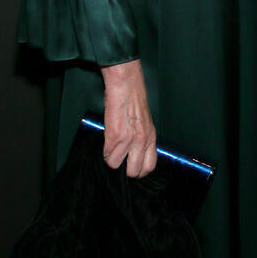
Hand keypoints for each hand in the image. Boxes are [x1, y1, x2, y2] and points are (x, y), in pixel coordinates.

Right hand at [101, 59, 156, 177]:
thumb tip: (134, 153)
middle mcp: (142, 141)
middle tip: (120, 161)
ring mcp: (128, 140)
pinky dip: (105, 151)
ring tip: (112, 148)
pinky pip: (107, 155)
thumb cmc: (134, 100)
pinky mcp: (114, 136)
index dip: (139, 170)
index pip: (149, 166)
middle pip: (134, 172)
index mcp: (151, 137)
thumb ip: (142, 138)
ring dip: (112, 159)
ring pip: (116, 165)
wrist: (126, 86)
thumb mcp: (144, 122)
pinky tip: (107, 140)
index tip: (132, 166)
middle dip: (125, 170)